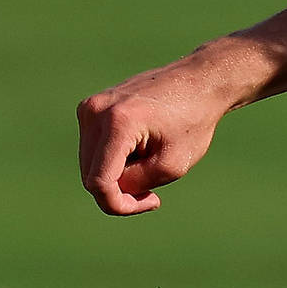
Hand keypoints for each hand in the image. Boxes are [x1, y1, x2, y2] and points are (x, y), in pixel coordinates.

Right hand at [75, 38, 273, 215]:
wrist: (197, 82)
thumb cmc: (192, 122)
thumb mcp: (172, 165)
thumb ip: (135, 183)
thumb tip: (107, 190)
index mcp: (118, 123)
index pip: (99, 182)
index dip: (119, 205)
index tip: (151, 201)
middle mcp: (95, 111)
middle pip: (91, 176)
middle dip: (119, 192)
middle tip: (153, 191)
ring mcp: (89, 108)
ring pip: (90, 165)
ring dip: (117, 175)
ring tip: (150, 163)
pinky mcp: (90, 109)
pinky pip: (94, 150)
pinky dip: (114, 160)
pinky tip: (141, 150)